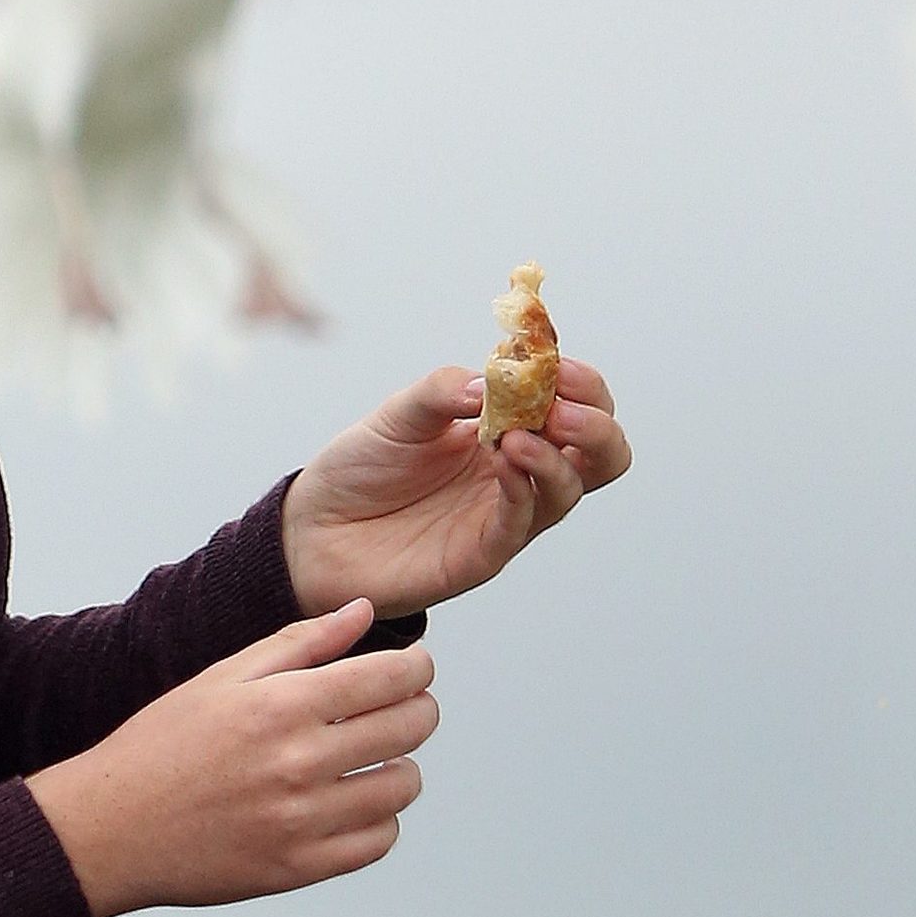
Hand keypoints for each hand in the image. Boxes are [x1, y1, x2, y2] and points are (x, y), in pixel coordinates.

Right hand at [25, 598, 435, 916]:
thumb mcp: (223, 677)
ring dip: (402, 766)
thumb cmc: (162, 746)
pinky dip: (380, 819)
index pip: (388, 678)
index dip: (417, 669)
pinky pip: (378, 841)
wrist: (113, 826)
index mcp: (281, 705)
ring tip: (377, 757)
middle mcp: (299, 762)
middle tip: (404, 706)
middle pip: (408, 728)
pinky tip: (355, 801)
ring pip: (402, 787)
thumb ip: (301, 642)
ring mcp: (302, 820)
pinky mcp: (299, 868)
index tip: (416, 668)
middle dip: (418, 709)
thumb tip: (362, 611)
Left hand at [281, 360, 628, 618]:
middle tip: (560, 409)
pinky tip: (501, 460)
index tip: (558, 363)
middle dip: (596, 425)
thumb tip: (495, 381)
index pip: (576, 405)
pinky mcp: (482, 553)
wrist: (313, 531)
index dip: (581, 384)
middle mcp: (519, 472)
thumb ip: (444, 389)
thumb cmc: (362, 469)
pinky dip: (522, 488)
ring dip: (557, 457)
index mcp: (508, 430)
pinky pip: (521, 524)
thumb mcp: (399, 413)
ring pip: (570, 490)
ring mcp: (505, 515)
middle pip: (602, 454)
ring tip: (518, 435)